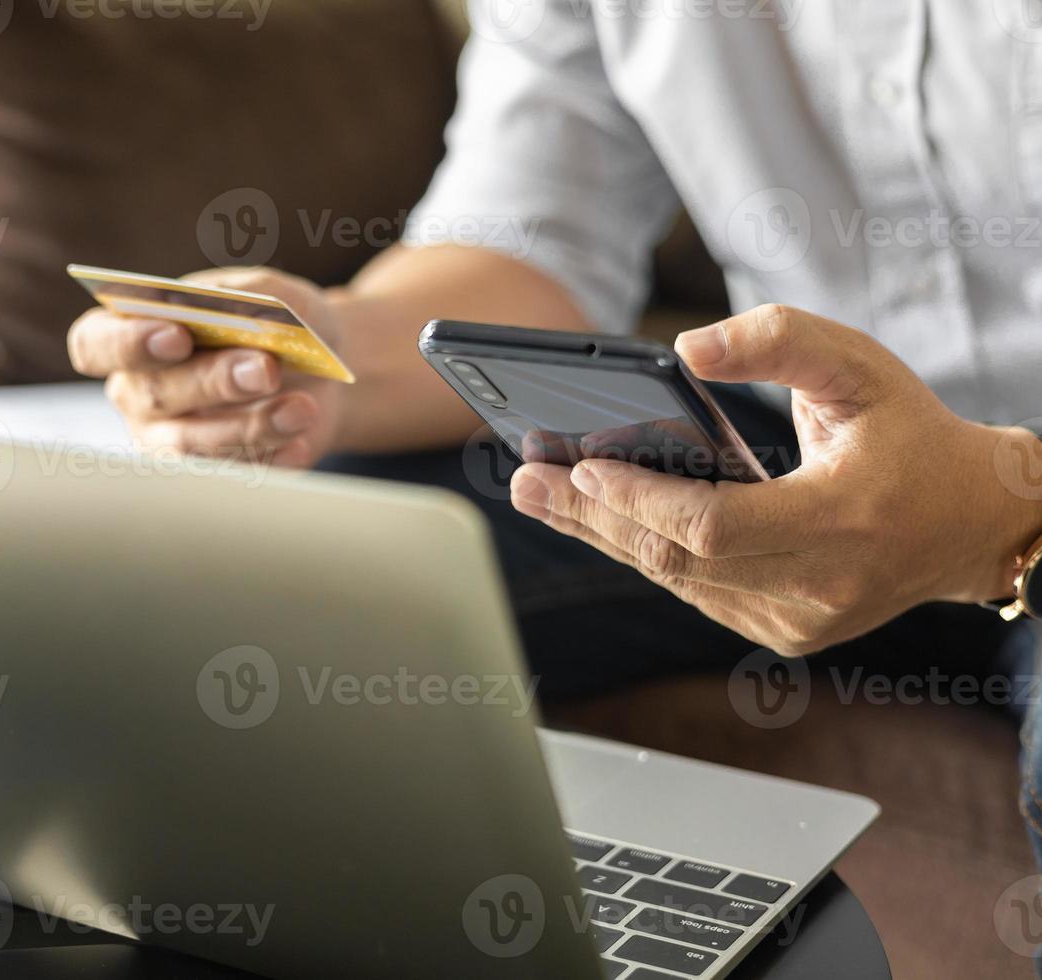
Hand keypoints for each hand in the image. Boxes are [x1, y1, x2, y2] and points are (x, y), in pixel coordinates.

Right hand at [67, 268, 343, 468]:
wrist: (320, 370)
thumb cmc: (277, 322)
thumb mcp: (272, 293)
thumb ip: (250, 295)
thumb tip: (240, 311)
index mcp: (131, 334)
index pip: (96, 344)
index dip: (128, 343)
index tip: (177, 336)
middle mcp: (138, 393)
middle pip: (154, 394)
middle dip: (212, 381)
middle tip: (266, 369)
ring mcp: (167, 441)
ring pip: (191, 446)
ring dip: (250, 428)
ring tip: (302, 409)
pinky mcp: (209, 475)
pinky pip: (230, 475)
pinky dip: (270, 460)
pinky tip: (299, 444)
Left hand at [509, 304, 1041, 655]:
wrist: (972, 522)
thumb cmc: (911, 434)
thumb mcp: (860, 364)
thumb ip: (777, 340)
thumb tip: (684, 351)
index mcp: (846, 521)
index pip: (716, 525)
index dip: (642, 499)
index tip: (582, 465)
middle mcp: (822, 585)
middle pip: (678, 559)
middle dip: (592, 517)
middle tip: (526, 480)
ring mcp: (801, 620)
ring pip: (678, 581)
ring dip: (603, 536)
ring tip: (540, 495)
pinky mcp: (786, 631)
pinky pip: (697, 591)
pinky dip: (645, 552)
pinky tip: (596, 519)